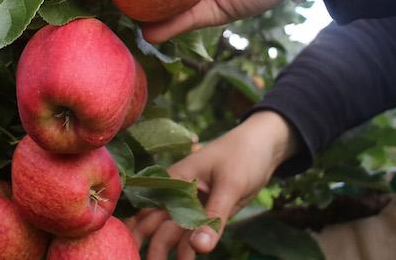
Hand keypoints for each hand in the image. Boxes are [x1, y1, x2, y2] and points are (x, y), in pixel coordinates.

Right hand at [129, 111, 297, 259]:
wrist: (266, 146)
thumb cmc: (243, 154)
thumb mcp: (230, 184)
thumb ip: (214, 216)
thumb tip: (199, 248)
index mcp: (175, 180)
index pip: (147, 207)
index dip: (135, 229)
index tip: (129, 248)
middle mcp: (178, 194)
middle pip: (155, 224)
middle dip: (147, 245)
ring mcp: (192, 205)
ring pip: (171, 233)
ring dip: (165, 251)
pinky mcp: (206, 214)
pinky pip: (191, 235)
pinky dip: (187, 250)